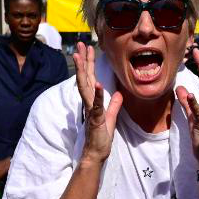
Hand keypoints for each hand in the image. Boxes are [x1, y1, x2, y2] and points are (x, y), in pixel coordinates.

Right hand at [73, 42, 122, 164]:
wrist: (96, 153)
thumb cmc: (101, 137)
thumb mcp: (110, 117)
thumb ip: (113, 105)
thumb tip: (118, 94)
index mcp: (93, 101)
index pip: (90, 78)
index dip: (89, 63)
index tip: (88, 48)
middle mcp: (89, 103)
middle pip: (84, 77)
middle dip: (83, 60)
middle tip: (80, 44)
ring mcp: (91, 110)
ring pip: (85, 87)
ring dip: (83, 71)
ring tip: (80, 56)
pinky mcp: (95, 119)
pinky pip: (96, 105)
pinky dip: (97, 95)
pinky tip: (98, 84)